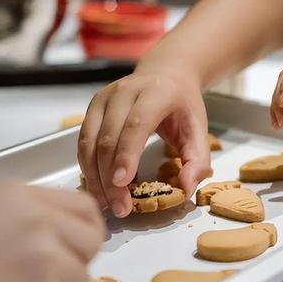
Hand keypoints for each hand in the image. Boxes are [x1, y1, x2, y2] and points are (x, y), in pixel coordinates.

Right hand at [0, 182, 104, 281]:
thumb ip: (29, 219)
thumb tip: (58, 237)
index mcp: (24, 196)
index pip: (85, 207)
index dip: (84, 229)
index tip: (76, 244)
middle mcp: (42, 220)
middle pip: (93, 239)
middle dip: (79, 258)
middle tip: (53, 273)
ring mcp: (47, 257)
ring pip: (82, 276)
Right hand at [78, 69, 211, 216]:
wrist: (166, 75)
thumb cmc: (182, 105)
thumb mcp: (199, 130)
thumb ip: (198, 161)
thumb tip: (186, 188)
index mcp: (156, 92)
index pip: (136, 124)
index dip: (127, 154)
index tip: (122, 183)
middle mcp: (125, 91)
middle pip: (109, 137)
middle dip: (110, 176)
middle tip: (119, 207)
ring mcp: (104, 98)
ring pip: (90, 141)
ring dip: (95, 176)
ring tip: (107, 203)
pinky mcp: (92, 107)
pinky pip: (83, 141)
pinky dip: (88, 167)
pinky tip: (98, 187)